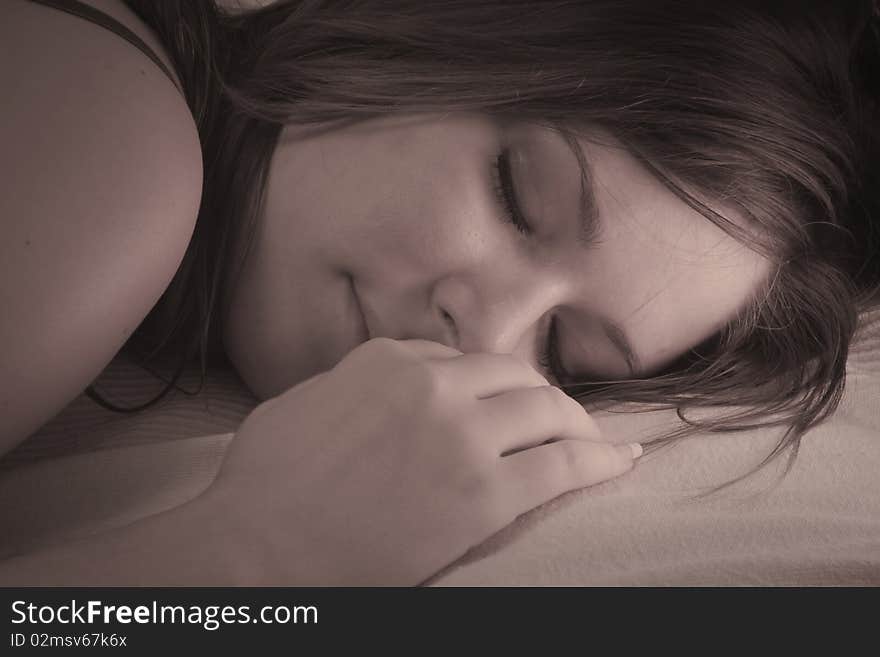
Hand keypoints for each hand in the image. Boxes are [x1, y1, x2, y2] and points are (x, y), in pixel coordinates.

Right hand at [195, 337, 639, 584]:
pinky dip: (601, 460)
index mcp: (388, 359)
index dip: (492, 382)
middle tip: (561, 419)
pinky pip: (564, 465)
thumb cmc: (265, 483)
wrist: (257, 551)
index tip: (509, 399)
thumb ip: (362, 378)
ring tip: (598, 440)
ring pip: (548, 411)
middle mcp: (432, 385)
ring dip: (579, 424)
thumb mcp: (305, 401)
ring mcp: (462, 435)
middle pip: (516, 376)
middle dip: (544, 397)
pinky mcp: (485, 493)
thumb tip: (399, 378)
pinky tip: (623, 461)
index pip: (463, 357)